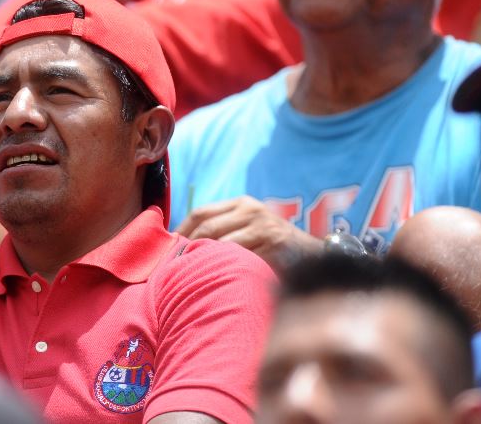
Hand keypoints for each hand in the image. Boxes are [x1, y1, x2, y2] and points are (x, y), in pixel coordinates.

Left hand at [174, 196, 320, 270]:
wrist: (313, 255)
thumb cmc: (273, 245)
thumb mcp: (249, 228)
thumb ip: (224, 230)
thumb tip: (182, 243)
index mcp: (242, 204)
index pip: (201, 212)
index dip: (181, 228)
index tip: (167, 246)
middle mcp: (251, 210)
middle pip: (208, 226)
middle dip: (188, 245)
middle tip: (173, 264)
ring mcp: (263, 226)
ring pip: (222, 243)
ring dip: (204, 258)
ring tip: (189, 273)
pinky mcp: (273, 244)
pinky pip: (240, 257)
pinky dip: (225, 267)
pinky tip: (216, 277)